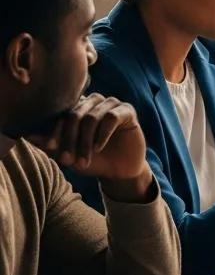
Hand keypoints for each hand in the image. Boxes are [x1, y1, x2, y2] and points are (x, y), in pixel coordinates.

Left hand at [28, 93, 151, 200]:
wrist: (119, 172)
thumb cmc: (92, 160)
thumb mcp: (68, 155)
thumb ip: (50, 145)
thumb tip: (26, 135)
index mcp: (78, 108)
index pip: (62, 113)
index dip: (55, 130)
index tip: (51, 147)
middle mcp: (94, 102)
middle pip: (75, 114)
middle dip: (70, 138)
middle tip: (67, 160)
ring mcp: (111, 104)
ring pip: (92, 117)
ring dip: (85, 141)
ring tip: (85, 160)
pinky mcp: (127, 111)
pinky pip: (111, 117)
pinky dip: (103, 134)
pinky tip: (99, 148)